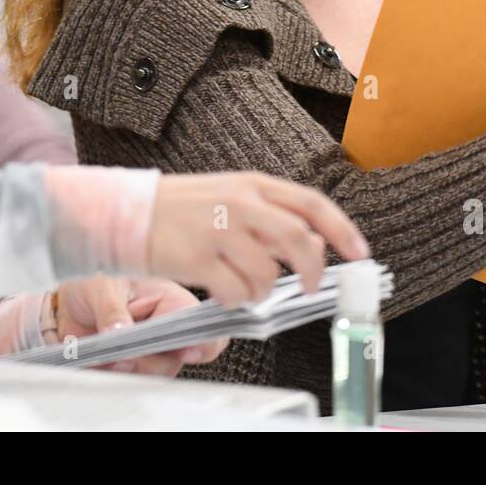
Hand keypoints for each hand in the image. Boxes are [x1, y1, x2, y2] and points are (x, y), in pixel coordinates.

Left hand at [53, 275, 225, 376]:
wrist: (68, 300)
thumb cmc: (96, 282)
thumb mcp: (103, 287)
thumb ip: (113, 310)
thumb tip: (121, 332)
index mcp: (171, 302)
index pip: (200, 326)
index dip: (203, 342)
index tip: (186, 351)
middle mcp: (166, 331)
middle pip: (175, 359)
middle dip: (147, 360)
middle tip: (122, 352)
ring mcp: (150, 353)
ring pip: (150, 375)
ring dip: (125, 368)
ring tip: (103, 352)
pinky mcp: (130, 369)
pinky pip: (126, 382)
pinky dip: (109, 375)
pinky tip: (97, 359)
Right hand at [148, 172, 368, 306]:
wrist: (125, 213)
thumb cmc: (180, 208)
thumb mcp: (229, 197)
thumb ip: (269, 216)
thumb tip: (312, 246)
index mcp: (253, 185)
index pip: (312, 205)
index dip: (344, 231)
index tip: (360, 255)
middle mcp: (240, 203)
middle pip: (301, 240)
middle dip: (314, 271)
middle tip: (311, 286)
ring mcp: (219, 230)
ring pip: (269, 273)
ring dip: (264, 289)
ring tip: (244, 284)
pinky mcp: (199, 259)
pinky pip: (238, 292)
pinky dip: (238, 299)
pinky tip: (222, 290)